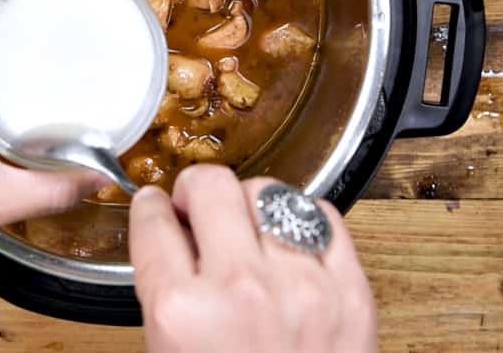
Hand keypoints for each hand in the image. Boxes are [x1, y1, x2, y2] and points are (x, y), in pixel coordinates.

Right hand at [129, 165, 376, 352]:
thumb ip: (167, 294)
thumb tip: (171, 234)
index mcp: (182, 314)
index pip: (153, 223)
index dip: (150, 207)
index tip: (155, 205)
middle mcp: (241, 291)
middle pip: (210, 187)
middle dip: (195, 189)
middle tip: (196, 204)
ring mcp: (302, 288)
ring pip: (270, 192)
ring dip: (250, 201)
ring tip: (247, 222)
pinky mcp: (352, 294)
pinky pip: (326, 219)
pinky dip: (306, 219)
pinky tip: (292, 237)